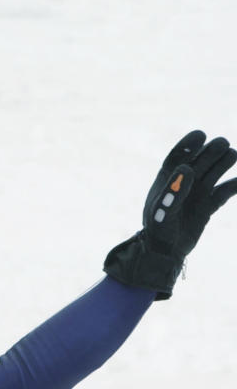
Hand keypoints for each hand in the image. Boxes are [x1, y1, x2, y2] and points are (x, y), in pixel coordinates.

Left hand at [104, 131, 236, 297]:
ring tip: (233, 155)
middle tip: (223, 144)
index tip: (201, 135)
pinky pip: (223, 193)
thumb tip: (187, 169)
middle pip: (200, 161)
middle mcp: (184, 184)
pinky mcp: (207, 207)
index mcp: (167, 179)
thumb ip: (174, 191)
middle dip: (211, 151)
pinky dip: (234, 186)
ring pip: (214, 173)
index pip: (178, 156)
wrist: (164, 253)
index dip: (189, 145)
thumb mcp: (162, 211)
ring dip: (223, 163)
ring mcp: (197, 194)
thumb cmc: (158, 231)